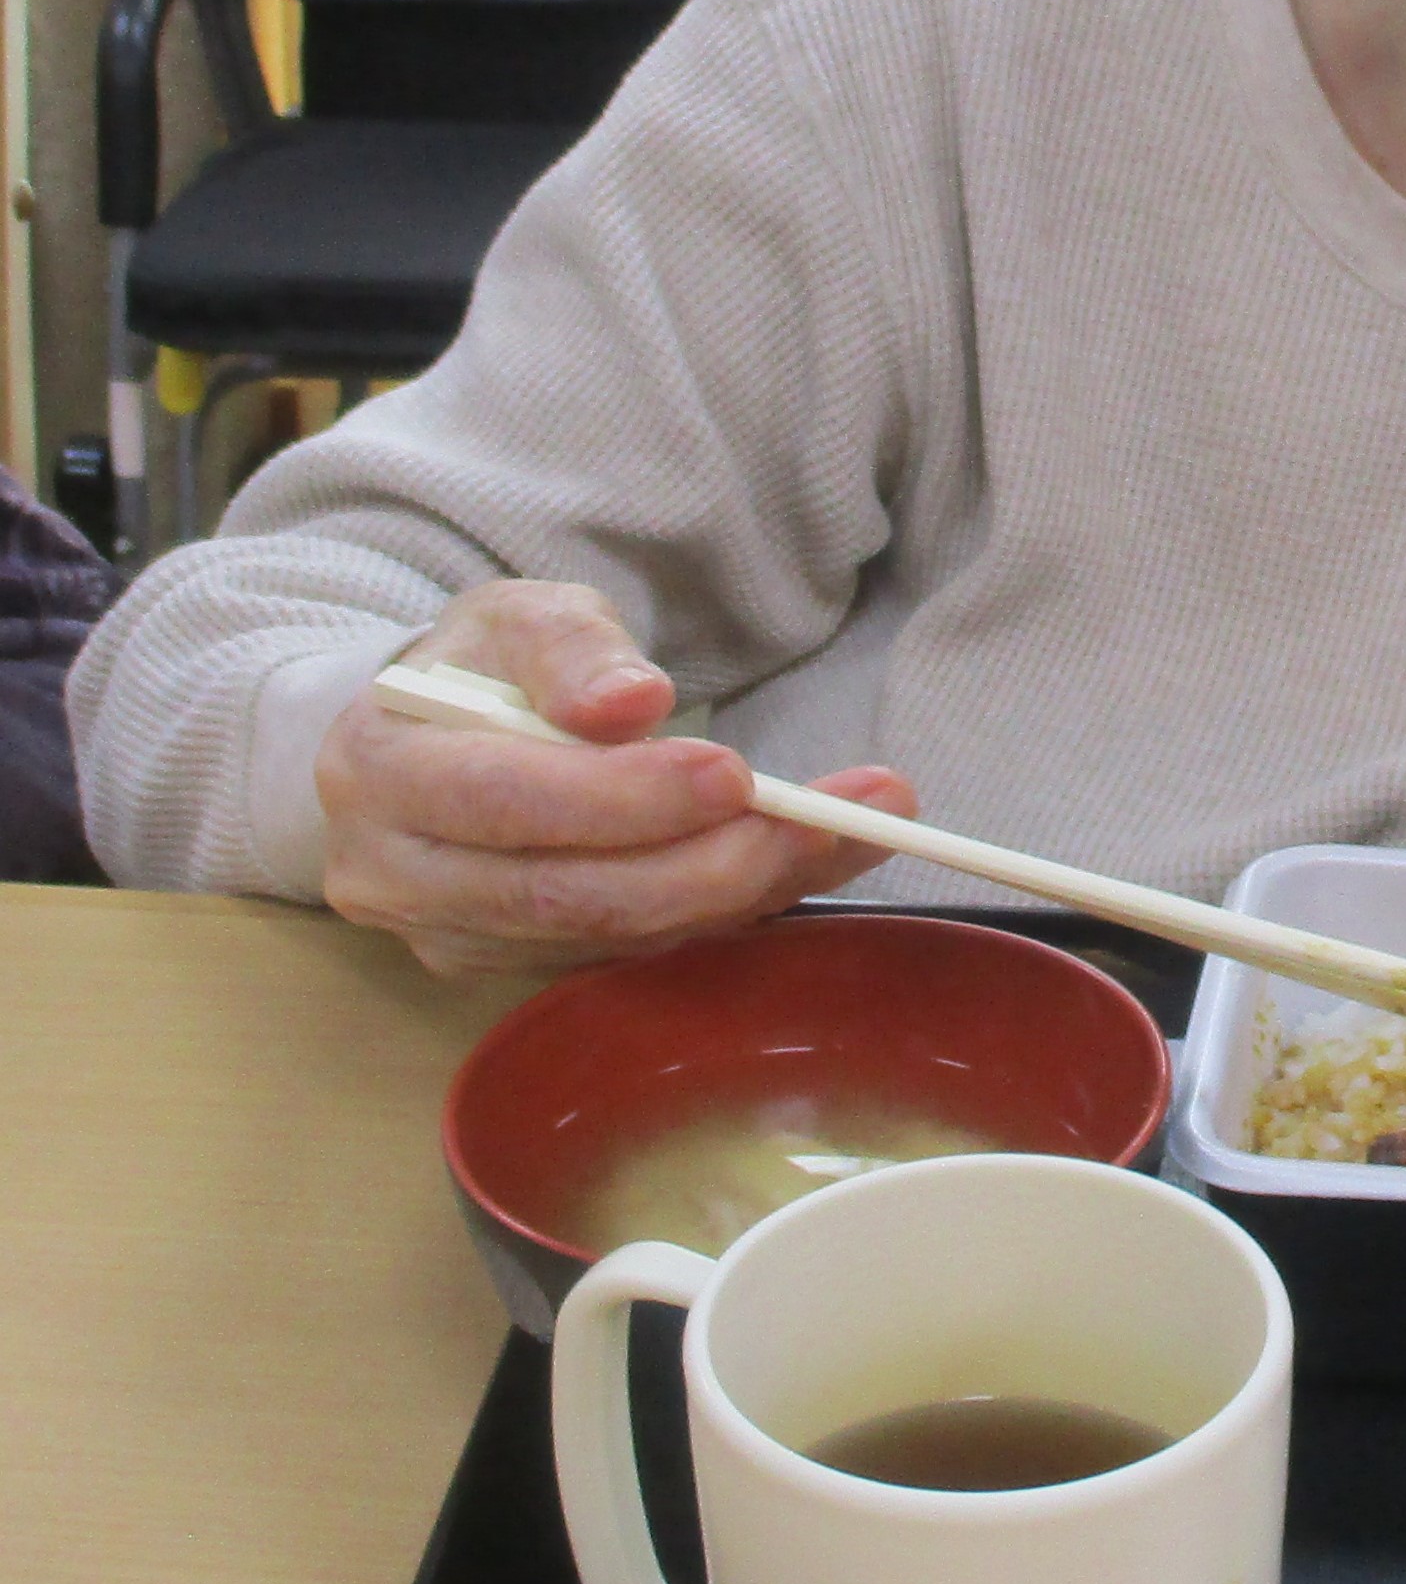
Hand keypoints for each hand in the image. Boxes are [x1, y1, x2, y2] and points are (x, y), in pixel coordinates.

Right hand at [317, 580, 918, 978]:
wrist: (426, 741)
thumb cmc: (481, 669)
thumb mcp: (517, 616)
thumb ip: (571, 647)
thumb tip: (632, 703)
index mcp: (375, 769)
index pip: (504, 799)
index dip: (621, 798)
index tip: (733, 773)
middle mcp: (396, 874)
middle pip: (564, 893)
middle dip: (707, 863)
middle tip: (825, 818)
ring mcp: (449, 936)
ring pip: (608, 934)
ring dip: (741, 891)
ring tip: (853, 830)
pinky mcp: (509, 967)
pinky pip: (628, 950)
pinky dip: (722, 910)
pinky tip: (796, 862)